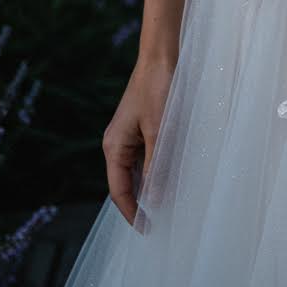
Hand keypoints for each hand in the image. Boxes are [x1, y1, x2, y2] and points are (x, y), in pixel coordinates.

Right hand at [102, 57, 174, 227]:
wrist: (162, 56)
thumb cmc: (159, 90)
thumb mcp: (160, 131)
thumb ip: (157, 165)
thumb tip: (155, 198)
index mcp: (114, 146)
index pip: (119, 191)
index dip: (132, 213)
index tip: (147, 230)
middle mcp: (117, 143)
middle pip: (126, 184)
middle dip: (141, 204)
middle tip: (160, 223)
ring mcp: (130, 135)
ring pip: (138, 171)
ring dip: (151, 188)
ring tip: (168, 206)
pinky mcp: (143, 128)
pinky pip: (146, 158)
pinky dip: (157, 171)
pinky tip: (172, 178)